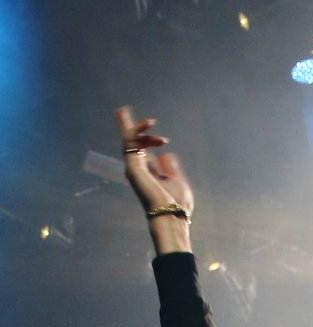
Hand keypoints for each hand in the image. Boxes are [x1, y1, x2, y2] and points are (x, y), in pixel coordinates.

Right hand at [115, 106, 193, 251]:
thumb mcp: (177, 181)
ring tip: (151, 121)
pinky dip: (137, 132)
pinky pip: (131, 143)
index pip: (142, 152)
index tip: (154, 132)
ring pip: (129, 141)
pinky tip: (148, 126)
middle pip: (130, 144)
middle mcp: (139, 170)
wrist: (170, 216)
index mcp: (150, 173)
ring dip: (136, 127)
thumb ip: (171, 168)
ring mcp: (134, 168)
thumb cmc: (177, 205)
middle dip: (127, 127)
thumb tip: (167, 154)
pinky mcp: (133, 166)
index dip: (144, 139)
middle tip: (122, 110)